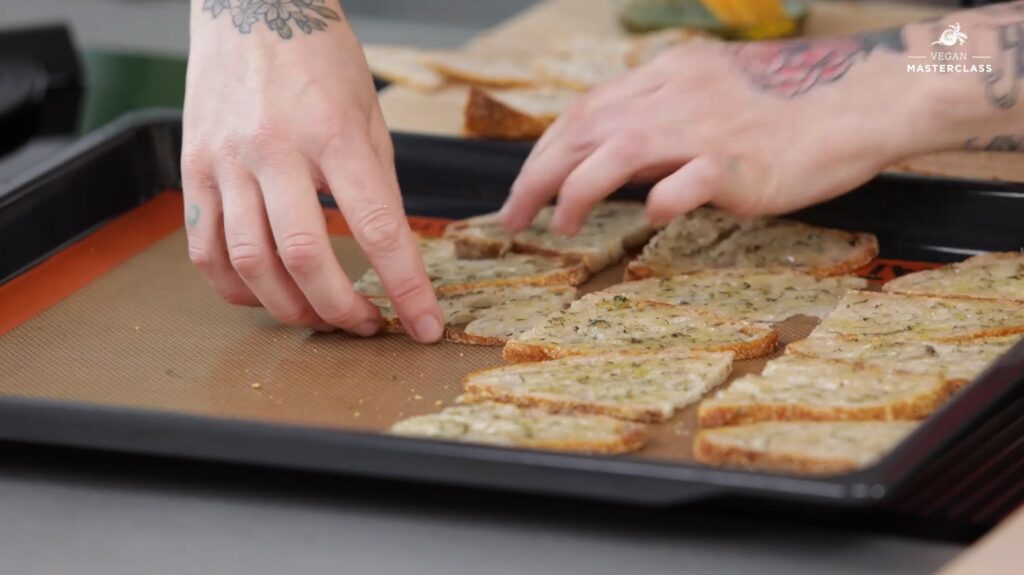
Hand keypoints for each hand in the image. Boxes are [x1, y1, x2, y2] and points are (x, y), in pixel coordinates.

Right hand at [182, 1, 442, 341]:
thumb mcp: (368, 115)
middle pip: (305, 255)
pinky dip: (235, 287)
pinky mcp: (192, 167)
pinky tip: (264, 294)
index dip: (406, 287)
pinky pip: (204, 249)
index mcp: (333, 132)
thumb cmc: (318, 58)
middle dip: (341, 308)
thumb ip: (376, 185)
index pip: (378, 227)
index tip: (425, 326)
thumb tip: (390, 254)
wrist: (250, 6)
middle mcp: (275, 148)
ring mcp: (226, 160)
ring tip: (319, 317)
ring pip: (250, 262)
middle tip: (366, 324)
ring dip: (289, 308)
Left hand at [501, 34, 928, 233]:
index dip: (545, 149)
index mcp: (669, 74)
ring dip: (576, 190)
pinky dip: (660, 201)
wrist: (864, 97)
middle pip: (586, 129)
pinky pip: (688, 182)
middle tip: (513, 214)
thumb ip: (661, 115)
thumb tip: (611, 156)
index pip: (586, 109)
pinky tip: (649, 221)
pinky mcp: (742, 162)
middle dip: (538, 174)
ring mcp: (710, 127)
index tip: (526, 183)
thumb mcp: (712, 91)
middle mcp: (679, 94)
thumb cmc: (791, 104)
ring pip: (619, 150)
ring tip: (558, 224)